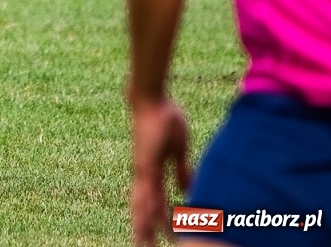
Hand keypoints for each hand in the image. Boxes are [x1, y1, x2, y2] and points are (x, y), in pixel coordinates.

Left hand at [130, 97, 191, 245]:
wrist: (151, 99)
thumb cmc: (165, 119)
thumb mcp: (178, 150)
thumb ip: (181, 170)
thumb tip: (187, 189)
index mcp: (152, 172)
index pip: (155, 202)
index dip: (156, 220)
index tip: (161, 237)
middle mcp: (144, 174)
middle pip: (144, 208)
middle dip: (145, 229)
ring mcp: (143, 170)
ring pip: (143, 205)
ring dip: (144, 225)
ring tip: (144, 244)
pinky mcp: (145, 164)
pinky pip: (148, 192)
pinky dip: (150, 209)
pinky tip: (151, 223)